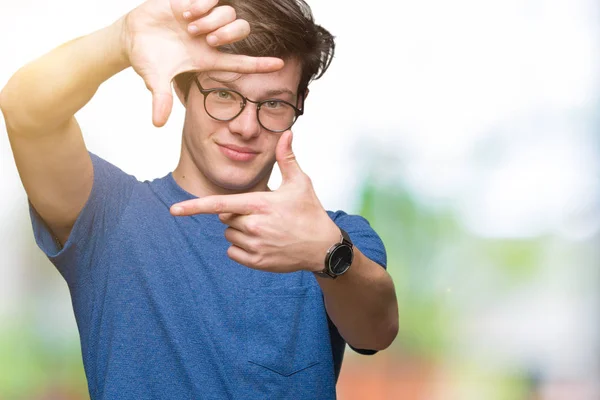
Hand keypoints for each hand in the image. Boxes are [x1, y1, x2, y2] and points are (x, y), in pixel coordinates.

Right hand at [122, 0, 283, 126]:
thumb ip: (160, 98)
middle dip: (228, 35)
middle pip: (241, 31)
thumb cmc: (148, 58)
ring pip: (230, 14)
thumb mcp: (154, 79)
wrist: (132, 35)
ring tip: (189, 26)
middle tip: (206, 39)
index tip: (280, 65)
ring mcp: (205, 20)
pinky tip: (186, 12)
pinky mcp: (195, 3)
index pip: (241, 63)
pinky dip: (203, 4)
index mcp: (208, 59)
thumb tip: (157, 123)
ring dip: (212, 21)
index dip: (260, 64)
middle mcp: (211, 39)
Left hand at [170, 131, 340, 272]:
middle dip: (237, 214)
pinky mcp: (257, 262)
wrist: (323, 247)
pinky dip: (241, 249)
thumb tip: (286, 133)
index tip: (174, 210)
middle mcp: (254, 226)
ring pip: (229, 235)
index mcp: (260, 204)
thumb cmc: (310, 211)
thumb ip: (287, 158)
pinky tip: (262, 244)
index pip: (220, 205)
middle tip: (262, 214)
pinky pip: (232, 253)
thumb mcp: (300, 183)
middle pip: (225, 218)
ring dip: (239, 231)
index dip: (194, 207)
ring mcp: (255, 246)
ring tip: (265, 230)